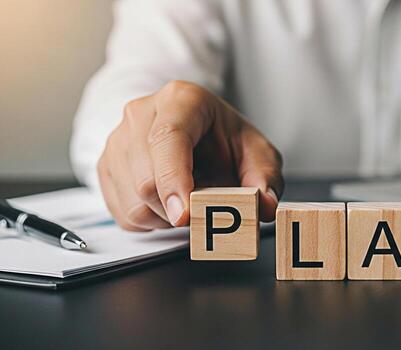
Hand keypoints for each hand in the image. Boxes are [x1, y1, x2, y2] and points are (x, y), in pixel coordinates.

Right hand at [98, 81, 283, 230]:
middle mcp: (141, 113)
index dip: (174, 180)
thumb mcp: (257, 154)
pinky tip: (169, 202)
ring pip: (134, 201)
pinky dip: (151, 220)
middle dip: (180, 207)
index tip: (184, 214)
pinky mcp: (105, 166)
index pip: (168, 139)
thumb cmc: (224, 141)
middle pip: (147, 179)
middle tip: (206, 205)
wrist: (196, 133)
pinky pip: (123, 212)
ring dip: (167, 216)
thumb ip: (266, 179)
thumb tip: (263, 205)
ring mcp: (117, 139)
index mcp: (181, 100)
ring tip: (188, 197)